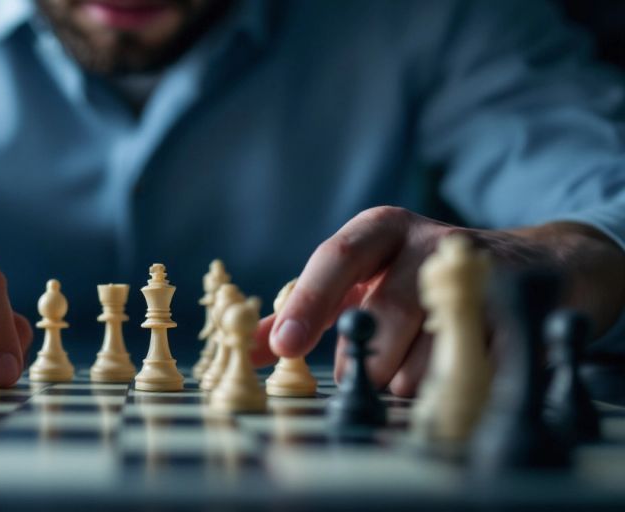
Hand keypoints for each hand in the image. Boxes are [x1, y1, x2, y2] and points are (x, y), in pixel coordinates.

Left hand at [253, 206, 624, 396]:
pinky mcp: (520, 308)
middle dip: (369, 361)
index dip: (308, 303)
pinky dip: (456, 384)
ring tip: (420, 367)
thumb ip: (304, 311)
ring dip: (415, 379)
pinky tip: (456, 373)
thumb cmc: (422, 277)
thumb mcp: (364, 279)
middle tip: (369, 376)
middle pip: (384, 316)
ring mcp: (479, 271)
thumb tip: (246, 346)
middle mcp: (428, 241)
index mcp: (380, 230)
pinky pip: (475, 365)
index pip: (334, 259)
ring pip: (428, 351)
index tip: (285, 345)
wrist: (536, 264)